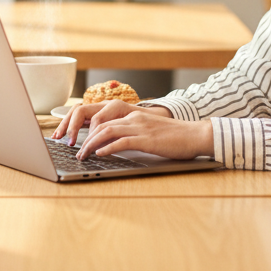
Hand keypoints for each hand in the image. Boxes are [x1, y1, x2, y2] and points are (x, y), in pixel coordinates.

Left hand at [51, 99, 170, 143]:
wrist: (194, 135)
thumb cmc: (174, 138)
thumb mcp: (149, 133)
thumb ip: (133, 136)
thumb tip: (113, 147)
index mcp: (134, 115)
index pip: (104, 120)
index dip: (88, 131)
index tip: (78, 142)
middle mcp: (134, 118)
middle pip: (100, 124)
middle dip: (84, 138)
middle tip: (75, 151)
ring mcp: (140, 127)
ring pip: (107, 132)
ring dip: (91, 144)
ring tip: (82, 155)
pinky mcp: (146, 139)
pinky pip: (121, 141)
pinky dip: (107, 148)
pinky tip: (99, 154)